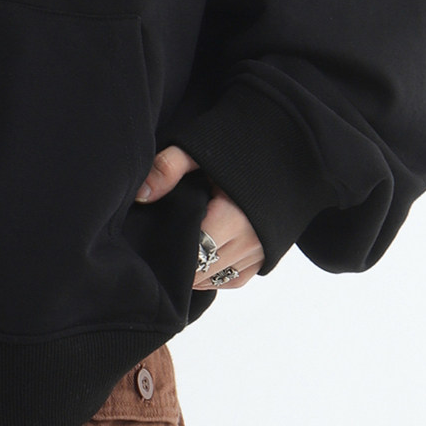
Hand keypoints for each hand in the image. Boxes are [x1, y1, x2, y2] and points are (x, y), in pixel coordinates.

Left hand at [136, 144, 263, 289]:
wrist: (284, 147)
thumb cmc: (238, 147)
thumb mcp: (199, 149)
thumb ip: (169, 167)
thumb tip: (141, 195)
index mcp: (233, 218)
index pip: (195, 258)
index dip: (172, 255)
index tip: (155, 245)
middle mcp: (251, 240)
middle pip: (204, 271)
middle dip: (181, 265)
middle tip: (160, 248)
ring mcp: (261, 250)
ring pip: (219, 277)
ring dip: (197, 272)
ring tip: (176, 254)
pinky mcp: (268, 254)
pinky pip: (236, 279)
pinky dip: (217, 276)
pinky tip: (201, 263)